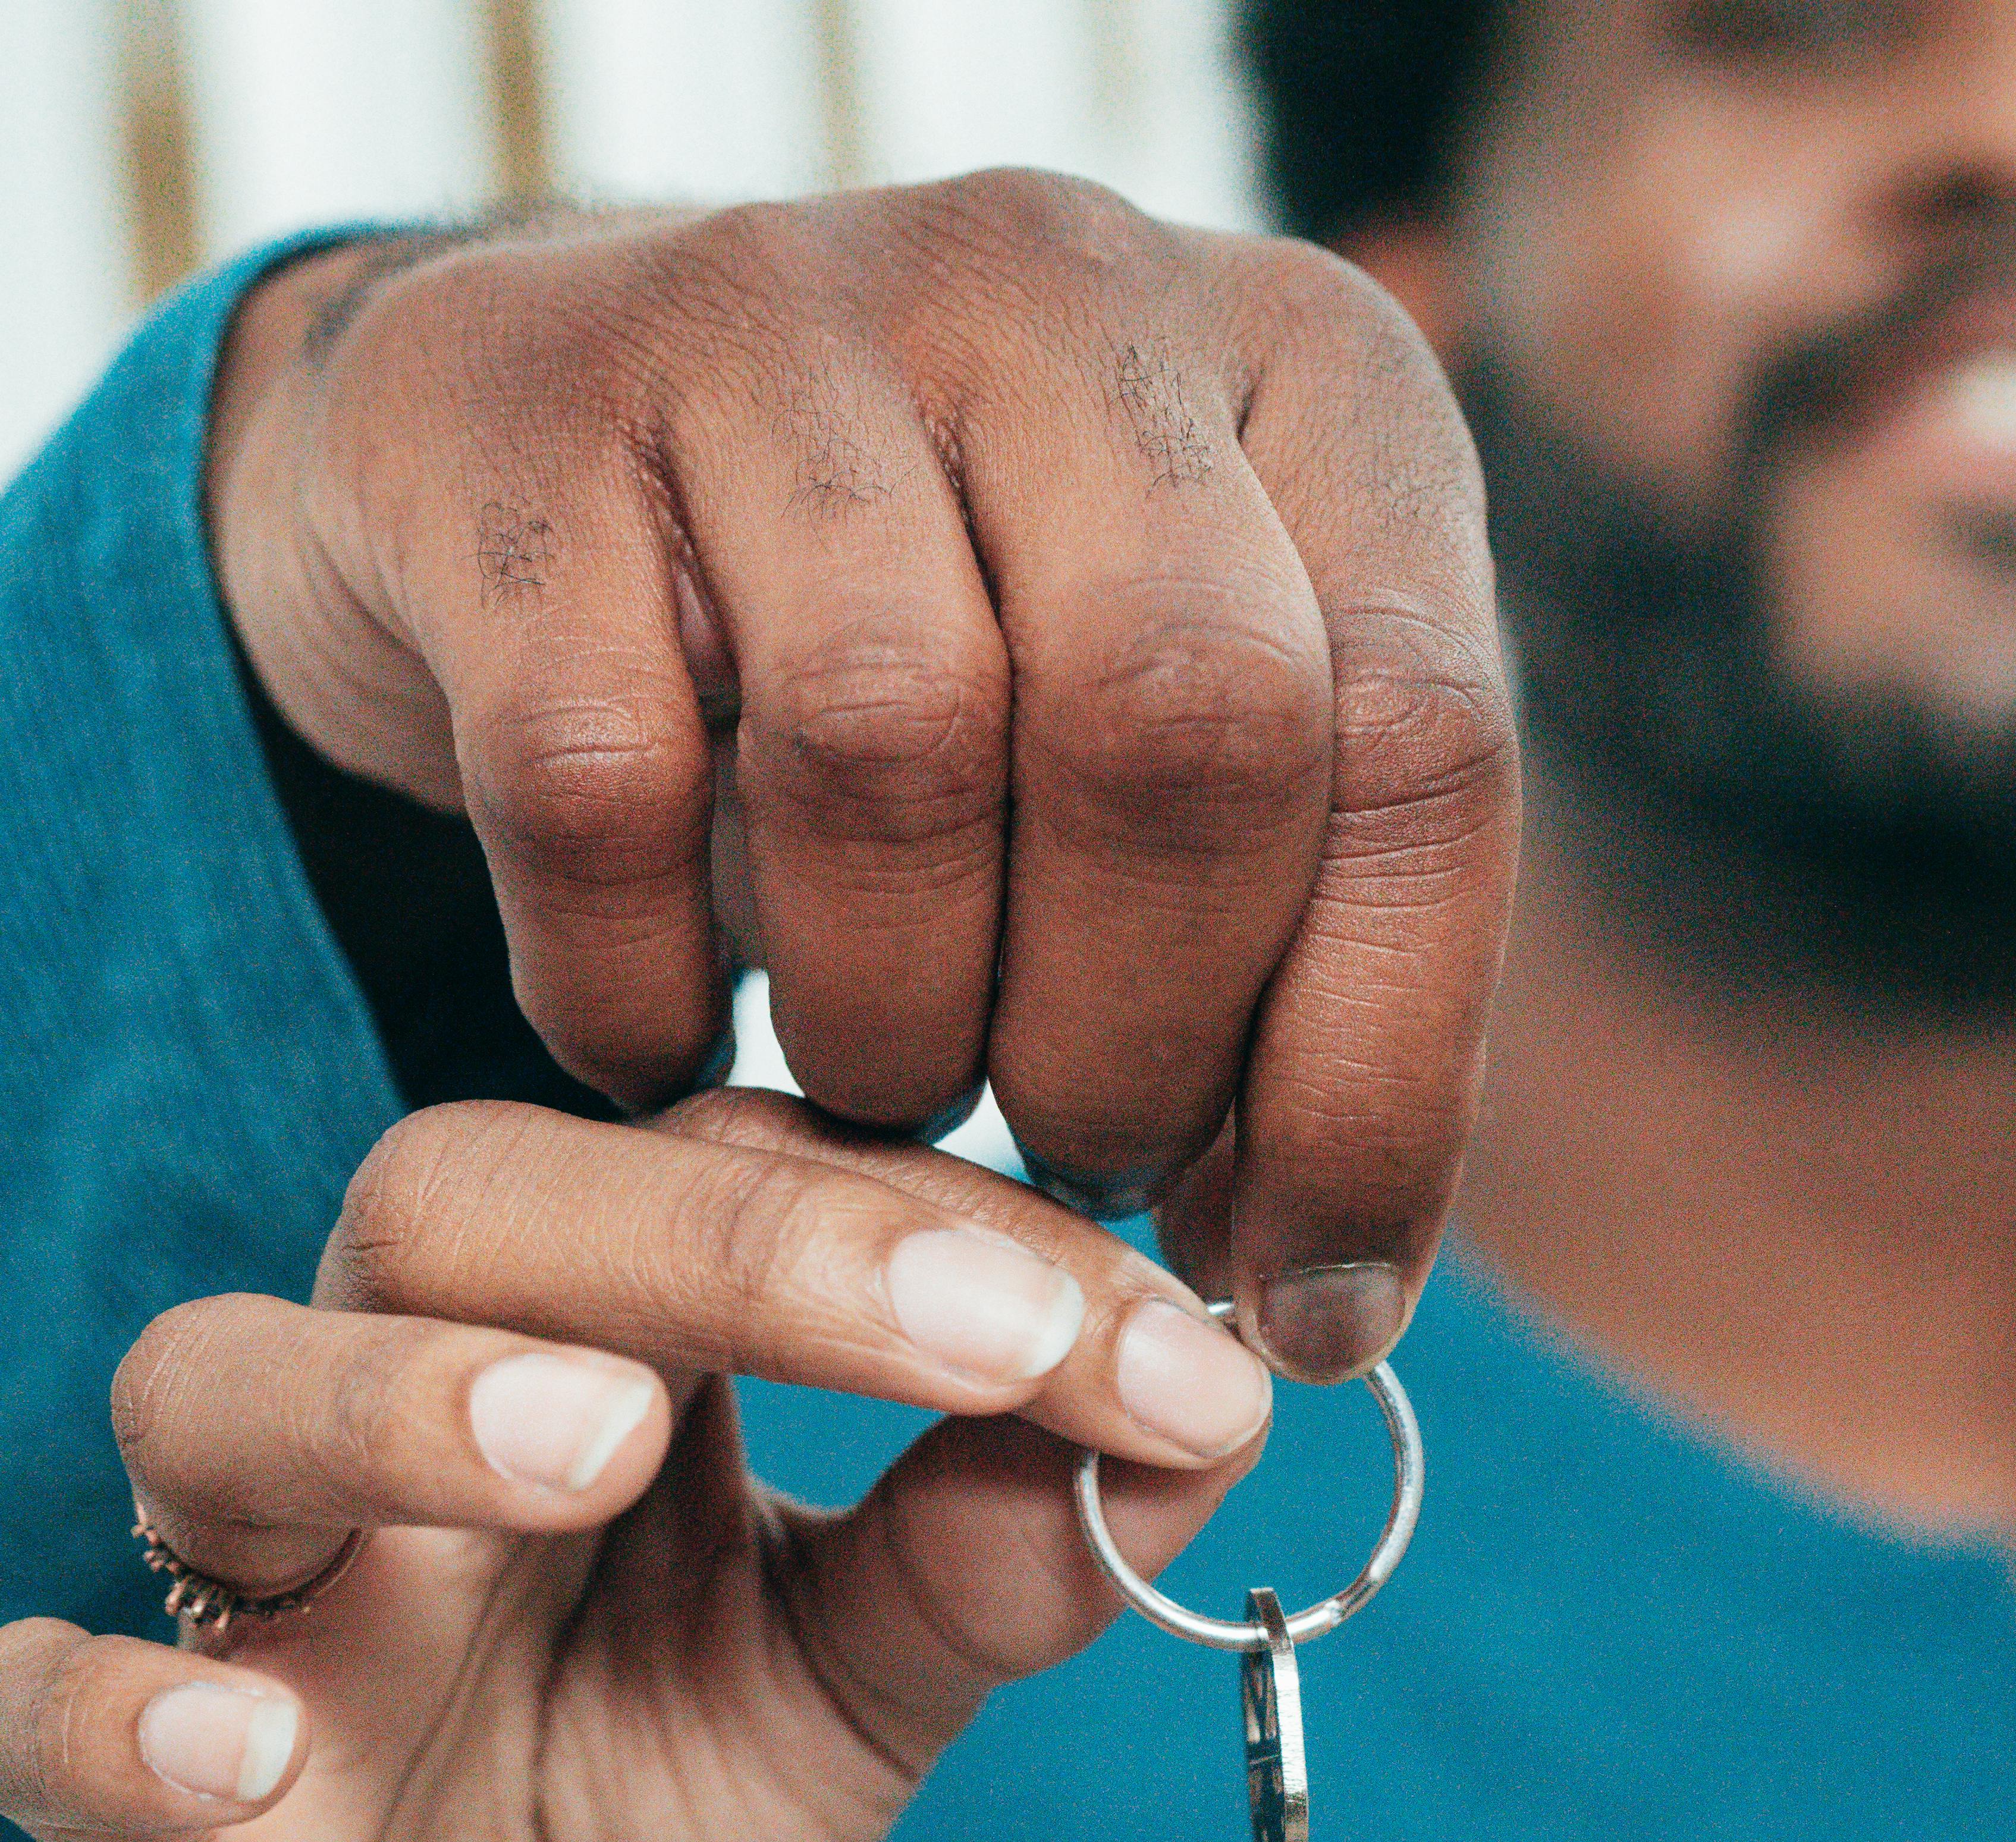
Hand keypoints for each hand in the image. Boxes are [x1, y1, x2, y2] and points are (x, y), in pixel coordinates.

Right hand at [5, 1094, 1266, 1841]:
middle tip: (980, 1333)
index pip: (745, 1179)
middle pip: (476, 1202)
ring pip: (228, 1386)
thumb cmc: (638, 1787)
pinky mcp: (130, 1775)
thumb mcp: (857, 1679)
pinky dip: (116, 1713)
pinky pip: (45, 1702)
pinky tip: (243, 1740)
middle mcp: (396, 1387)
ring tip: (597, 1448)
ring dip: (402, 1399)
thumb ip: (1002, 1552)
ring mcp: (245, 1576)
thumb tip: (1213, 1416)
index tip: (1178, 1350)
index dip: (958, 1241)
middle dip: (727, 1247)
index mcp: (591, 1327)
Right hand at [206, 184, 1520, 1377]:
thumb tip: (1316, 1302)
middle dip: (1136, 1042)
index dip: (1377, 1079)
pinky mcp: (519, 425)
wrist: (532, 452)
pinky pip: (600, 786)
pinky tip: (662, 1042)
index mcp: (1309, 383)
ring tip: (882, 1092)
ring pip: (890, 748)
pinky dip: (639, 987)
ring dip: (893, 1029)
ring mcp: (778, 317)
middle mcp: (1067, 292)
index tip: (1303, 1306)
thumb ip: (1286, 968)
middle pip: (1184, 728)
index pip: (1427, 746)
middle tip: (1068, 1160)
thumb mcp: (1160, 764)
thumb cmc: (926, 662)